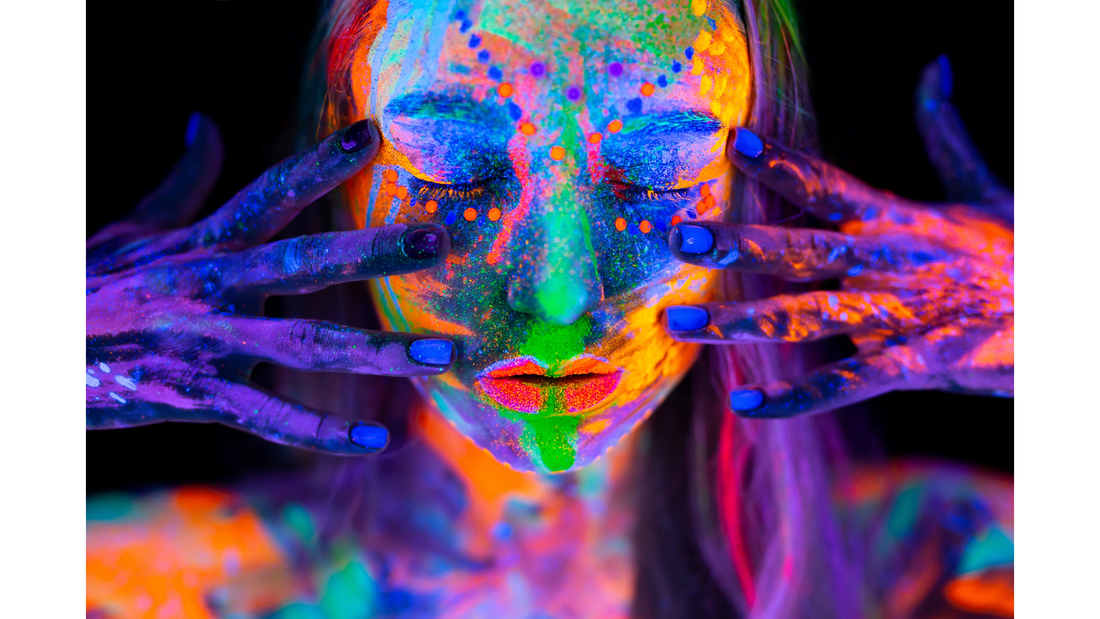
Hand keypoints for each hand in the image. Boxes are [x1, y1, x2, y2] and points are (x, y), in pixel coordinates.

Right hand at [86, 115, 453, 452]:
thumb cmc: (90, 288)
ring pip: (307, 345)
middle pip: (306, 261)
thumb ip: (186, 180)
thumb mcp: (134, 227)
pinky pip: (270, 417)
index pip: (270, 193)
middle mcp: (214, 286)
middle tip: (440, 239)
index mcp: (204, 243)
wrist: (31, 354)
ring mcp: (209, 343)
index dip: (320, 162)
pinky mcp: (196, 396)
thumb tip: (207, 121)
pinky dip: (322, 432)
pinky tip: (377, 442)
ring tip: (443, 354)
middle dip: (375, 249)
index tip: (374, 134)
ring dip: (379, 351)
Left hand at [664, 58, 1012, 417]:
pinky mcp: (919, 364)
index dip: (782, 163)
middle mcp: (890, 264)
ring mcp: (902, 315)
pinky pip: (846, 383)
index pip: (830, 185)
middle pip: (803, 249)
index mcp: (898, 220)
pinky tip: (742, 404)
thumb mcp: (982, 187)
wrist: (1073, 318)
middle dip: (739, 242)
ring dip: (740, 322)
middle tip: (680, 236)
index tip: (732, 143)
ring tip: (678, 322)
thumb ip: (945, 132)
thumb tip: (937, 65)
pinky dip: (794, 398)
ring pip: (808, 317)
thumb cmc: (1018, 251)